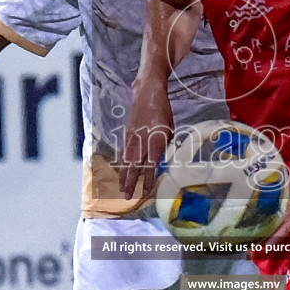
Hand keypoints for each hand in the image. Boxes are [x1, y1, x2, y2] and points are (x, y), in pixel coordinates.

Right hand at [117, 82, 172, 197]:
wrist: (147, 93)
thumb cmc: (163, 111)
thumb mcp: (170, 129)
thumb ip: (164, 146)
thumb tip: (161, 160)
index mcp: (155, 141)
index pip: (150, 166)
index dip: (147, 180)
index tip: (146, 193)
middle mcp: (141, 141)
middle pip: (134, 167)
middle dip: (131, 183)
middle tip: (127, 197)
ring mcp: (131, 138)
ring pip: (126, 161)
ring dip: (123, 176)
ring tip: (121, 189)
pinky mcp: (126, 134)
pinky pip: (123, 152)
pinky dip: (121, 163)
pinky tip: (120, 171)